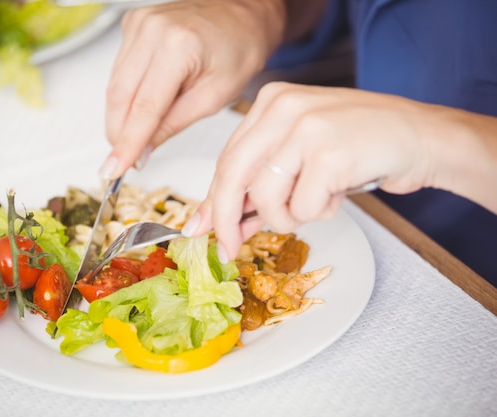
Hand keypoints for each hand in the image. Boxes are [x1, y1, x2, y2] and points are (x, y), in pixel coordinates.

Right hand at [99, 0, 286, 178]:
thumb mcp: (214, 97)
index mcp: (178, 46)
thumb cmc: (240, 48)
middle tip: (125, 161)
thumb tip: (141, 150)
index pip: (143, 107)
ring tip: (137, 137)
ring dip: (121, 118)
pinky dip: (125, 97)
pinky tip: (141, 108)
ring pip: (114, 86)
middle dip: (120, 135)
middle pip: (119, 96)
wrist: (242, 13)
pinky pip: (119, 72)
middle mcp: (152, 30)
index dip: (127, 143)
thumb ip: (173, 124)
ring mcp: (139, 24)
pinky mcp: (133, 26)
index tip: (113, 169)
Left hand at [184, 82, 473, 261]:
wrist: (421, 136)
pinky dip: (319, 212)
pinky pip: (303, 207)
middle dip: (227, 221)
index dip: (214, 200)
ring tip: (315, 203)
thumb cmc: (359, 146)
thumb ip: (261, 181)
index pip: (228, 159)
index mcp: (271, 102)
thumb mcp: (301, 154)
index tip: (203, 228)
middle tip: (229, 248)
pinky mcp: (329, 154)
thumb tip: (222, 222)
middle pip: (233, 176)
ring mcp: (306, 128)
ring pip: (265, 197)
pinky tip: (338, 193)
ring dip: (287, 216)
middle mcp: (283, 107)